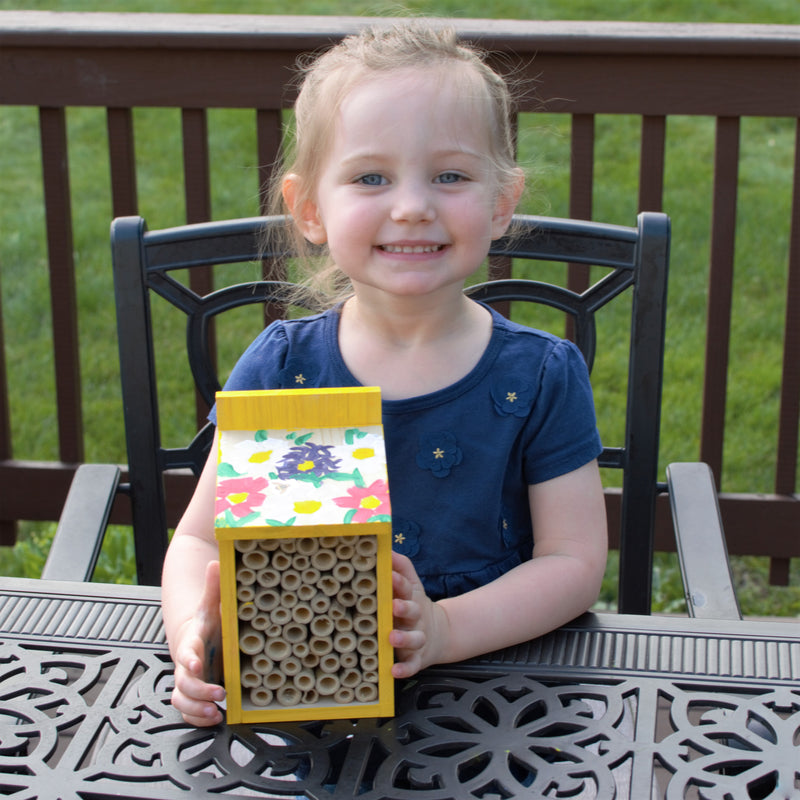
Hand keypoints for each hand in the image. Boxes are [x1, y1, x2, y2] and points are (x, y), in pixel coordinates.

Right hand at [170, 560, 225, 725]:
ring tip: (215, 713)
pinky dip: (197, 718)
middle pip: (182, 682)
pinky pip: (188, 711)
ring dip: (196, 710)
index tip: (197, 663)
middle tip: (218, 695)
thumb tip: (215, 563)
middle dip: (198, 691)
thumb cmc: (207, 621)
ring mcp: (189, 680)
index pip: (186, 650)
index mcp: (192, 641)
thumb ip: (213, 586)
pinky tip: (214, 719)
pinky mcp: (194, 693)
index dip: (189, 658)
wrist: (197, 635)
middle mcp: (187, 664)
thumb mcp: (211, 604)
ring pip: (181, 700)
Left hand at [390, 551, 448, 678]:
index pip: (406, 587)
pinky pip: (412, 665)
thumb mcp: (411, 584)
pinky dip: (405, 669)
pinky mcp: (417, 659)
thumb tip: (385, 547)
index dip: (398, 581)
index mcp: (411, 598)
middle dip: (404, 608)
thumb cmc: (413, 604)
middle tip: (394, 606)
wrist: (438, 633)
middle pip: (412, 612)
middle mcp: (416, 618)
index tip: (388, 575)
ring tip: (392, 637)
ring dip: (404, 638)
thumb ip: (401, 566)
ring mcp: (418, 639)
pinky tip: (395, 672)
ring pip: (414, 639)